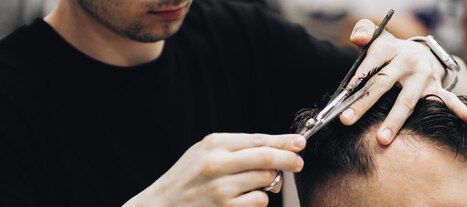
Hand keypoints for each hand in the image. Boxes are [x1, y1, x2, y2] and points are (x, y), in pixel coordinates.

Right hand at [124, 133, 305, 206]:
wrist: (162, 205)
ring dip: (269, 183)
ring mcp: (221, 187)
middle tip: (298, 163)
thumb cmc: (188, 177)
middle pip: (266, 157)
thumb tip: (277, 146)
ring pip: (265, 181)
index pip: (258, 139)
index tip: (300, 143)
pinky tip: (243, 198)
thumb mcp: (206, 152)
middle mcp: (217, 163)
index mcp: (215, 144)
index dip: (284, 141)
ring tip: (254, 183)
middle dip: (289, 159)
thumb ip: (238, 148)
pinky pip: (258, 202)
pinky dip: (258, 200)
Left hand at [339, 19, 466, 144]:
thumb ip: (363, 32)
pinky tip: (466, 117)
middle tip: (347, 120)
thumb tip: (357, 37)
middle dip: (364, 103)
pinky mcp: (435, 86)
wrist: (419, 52)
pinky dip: (456, 107)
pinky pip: (446, 98)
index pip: (368, 67)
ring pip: (407, 100)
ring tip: (382, 138)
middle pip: (383, 84)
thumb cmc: (390, 51)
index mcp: (389, 48)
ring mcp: (423, 75)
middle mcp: (407, 61)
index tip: (339, 102)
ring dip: (395, 120)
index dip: (353, 84)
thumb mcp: (377, 37)